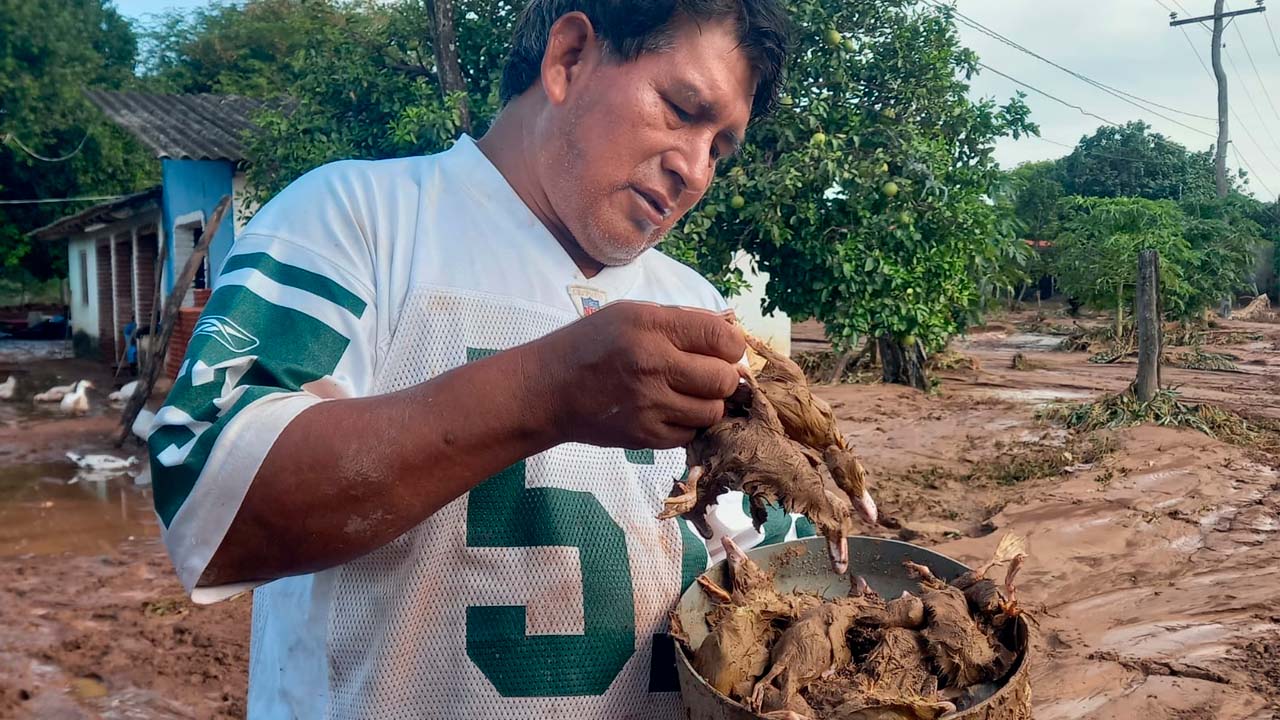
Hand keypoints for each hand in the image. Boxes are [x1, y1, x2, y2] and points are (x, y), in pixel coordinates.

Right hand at [532, 301, 745, 449]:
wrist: (548, 390)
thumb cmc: (591, 345)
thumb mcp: (630, 314)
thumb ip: (680, 320)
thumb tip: (729, 331)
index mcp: (651, 327)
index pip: (721, 338)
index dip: (732, 346)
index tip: (724, 350)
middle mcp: (653, 365)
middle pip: (723, 379)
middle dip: (723, 377)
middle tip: (706, 374)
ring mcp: (650, 405)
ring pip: (712, 411)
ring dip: (707, 403)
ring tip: (687, 393)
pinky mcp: (645, 437)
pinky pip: (690, 434)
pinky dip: (687, 424)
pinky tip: (669, 410)